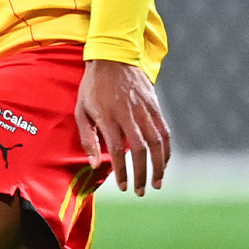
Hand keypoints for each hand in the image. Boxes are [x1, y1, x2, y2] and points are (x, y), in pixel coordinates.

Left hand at [75, 59, 171, 195]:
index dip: (123, 171)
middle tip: (141, 191)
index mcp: (108, 117)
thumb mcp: (81, 110)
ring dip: (159, 165)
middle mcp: (129, 114)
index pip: (119, 150)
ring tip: (157, 182)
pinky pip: (164, 131)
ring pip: (157, 142)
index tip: (124, 187)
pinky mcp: (155, 105)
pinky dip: (166, 149)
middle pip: (141, 149)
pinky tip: (164, 163)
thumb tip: (95, 164)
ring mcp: (144, 109)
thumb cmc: (93, 87)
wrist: (113, 57)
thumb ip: (88, 138)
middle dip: (142, 174)